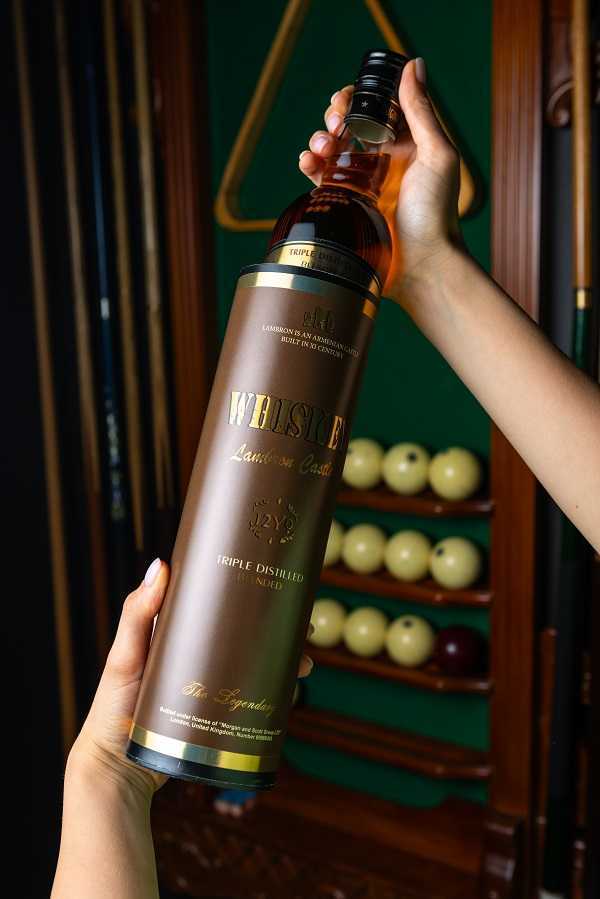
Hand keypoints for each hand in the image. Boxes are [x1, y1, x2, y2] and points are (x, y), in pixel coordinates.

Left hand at [67, 559, 314, 800]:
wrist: (118, 771)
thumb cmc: (113, 706)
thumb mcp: (125, 656)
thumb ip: (137, 615)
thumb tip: (160, 565)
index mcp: (180, 631)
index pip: (221, 602)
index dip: (250, 592)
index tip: (279, 585)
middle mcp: (199, 652)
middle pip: (247, 633)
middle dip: (279, 629)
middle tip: (304, 630)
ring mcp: (210, 683)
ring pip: (256, 663)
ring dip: (283, 659)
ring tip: (303, 664)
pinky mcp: (218, 712)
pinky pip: (253, 697)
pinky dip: (274, 690)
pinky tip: (289, 691)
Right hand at [299, 57, 462, 305]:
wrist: (421, 265)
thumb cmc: (437, 213)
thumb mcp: (436, 154)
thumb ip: (421, 110)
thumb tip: (412, 64)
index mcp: (407, 144)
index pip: (377, 107)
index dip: (360, 97)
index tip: (350, 98)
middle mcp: (383, 160)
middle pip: (349, 124)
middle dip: (336, 115)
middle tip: (335, 123)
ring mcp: (362, 184)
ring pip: (331, 149)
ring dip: (320, 139)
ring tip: (323, 146)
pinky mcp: (345, 206)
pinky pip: (321, 179)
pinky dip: (309, 165)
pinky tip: (308, 162)